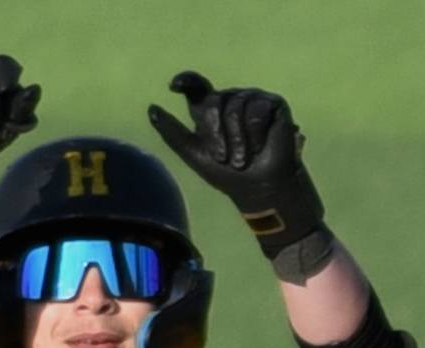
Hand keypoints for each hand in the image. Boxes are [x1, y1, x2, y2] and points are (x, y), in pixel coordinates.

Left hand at [148, 71, 324, 256]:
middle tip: (224, 159)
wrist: (258, 189)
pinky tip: (258, 147)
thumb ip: (173, 133)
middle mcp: (230, 99)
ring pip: (235, 107)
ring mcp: (252, 99)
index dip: (186, 81)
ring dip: (237, 140)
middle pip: (213, 101)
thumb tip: (151, 108)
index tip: (173, 86)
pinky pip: (257, 110)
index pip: (196, 86)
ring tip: (242, 160)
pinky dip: (255, 133)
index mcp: (211, 109)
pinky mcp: (272, 104)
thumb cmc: (227, 175)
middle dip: (216, 134)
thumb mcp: (194, 154)